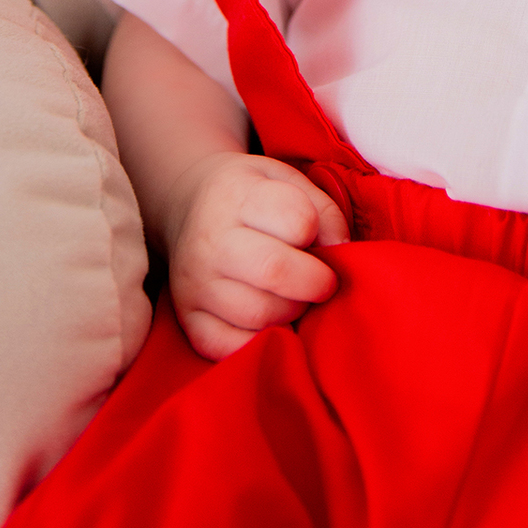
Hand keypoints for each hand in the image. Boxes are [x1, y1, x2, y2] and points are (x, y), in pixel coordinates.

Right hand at [164, 151, 349, 359]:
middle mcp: (210, 240)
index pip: (297, 219)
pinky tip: (271, 324)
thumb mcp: (287, 180)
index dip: (318, 233)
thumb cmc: (250, 195)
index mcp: (237, 195)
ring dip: (292, 313)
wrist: (187, 206)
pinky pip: (228, 347)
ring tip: (294, 298)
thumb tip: (341, 251)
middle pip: (276, 271)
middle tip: (322, 282)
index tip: (319, 241)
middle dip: (315, 283)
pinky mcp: (186, 318)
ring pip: (258, 314)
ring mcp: (193, 283)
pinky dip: (259, 343)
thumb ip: (323, 210)